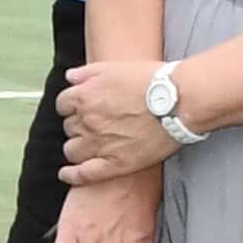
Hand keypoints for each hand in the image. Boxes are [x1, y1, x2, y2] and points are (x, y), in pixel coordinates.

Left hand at [54, 55, 182, 183]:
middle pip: (69, 127)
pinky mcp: (114, 164)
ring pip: (72, 150)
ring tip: (89, 145)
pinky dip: (71, 175)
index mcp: (85, 96)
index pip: (63, 105)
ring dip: (77, 147)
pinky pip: (83, 174)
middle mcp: (87, 121)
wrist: (179, 101)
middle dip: (78, 125)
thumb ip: (88, 72)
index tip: (79, 109)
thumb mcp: (116, 67)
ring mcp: (99, 144)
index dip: (71, 107)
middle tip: (94, 124)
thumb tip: (69, 78)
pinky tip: (66, 174)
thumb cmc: (153, 81)